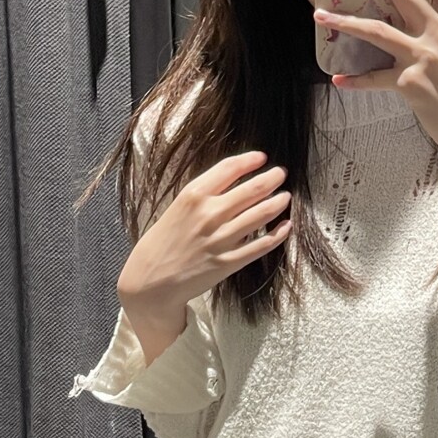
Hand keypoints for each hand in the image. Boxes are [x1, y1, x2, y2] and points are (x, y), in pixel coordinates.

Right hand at [117, 149, 291, 316]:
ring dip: (278, 202)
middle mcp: (209, 214)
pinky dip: (278, 233)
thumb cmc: (162, 242)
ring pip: (261, 214)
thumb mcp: (177, 208)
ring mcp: (221, 239)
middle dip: (272, 178)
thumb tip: (234, 181)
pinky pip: (262, 245)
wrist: (151, 280)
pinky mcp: (230, 261)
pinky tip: (285, 225)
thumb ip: (204, 194)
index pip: (230, 168)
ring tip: (285, 196)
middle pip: (252, 189)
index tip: (261, 158)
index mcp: (193, 196)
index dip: (250, 160)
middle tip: (281, 173)